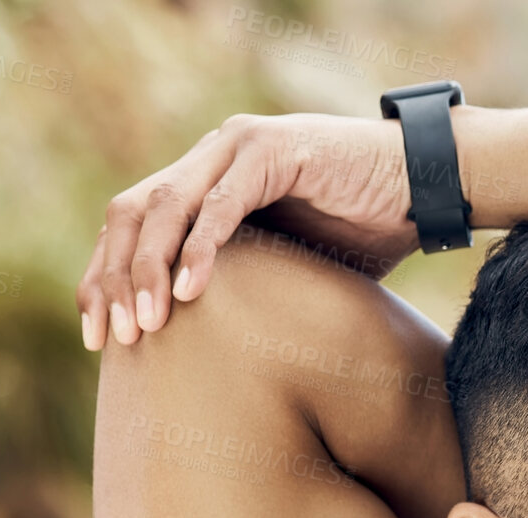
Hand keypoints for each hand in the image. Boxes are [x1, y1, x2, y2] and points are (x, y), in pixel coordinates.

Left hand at [76, 112, 421, 349]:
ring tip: (147, 325)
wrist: (428, 187)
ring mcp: (238, 147)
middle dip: (114, 279)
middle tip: (111, 339)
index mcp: (205, 182)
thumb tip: (215, 360)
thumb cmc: (369, 234)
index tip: (99, 340)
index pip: (131, 227)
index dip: (106, 279)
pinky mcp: (273, 151)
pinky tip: (189, 292)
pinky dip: (201, 248)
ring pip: (165, 206)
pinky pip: (222, 203)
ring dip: (149, 269)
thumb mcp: (290, 272)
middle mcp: (210, 157)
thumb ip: (246, 290)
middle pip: (130, 214)